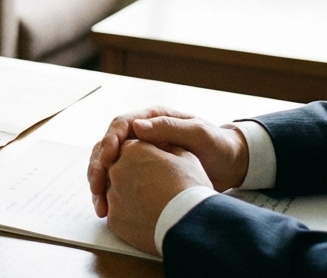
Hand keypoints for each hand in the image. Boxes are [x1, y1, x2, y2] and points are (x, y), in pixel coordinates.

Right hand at [89, 107, 248, 217]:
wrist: (229, 163)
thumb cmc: (217, 144)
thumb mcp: (198, 133)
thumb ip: (170, 127)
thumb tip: (137, 126)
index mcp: (151, 118)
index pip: (120, 125)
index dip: (109, 142)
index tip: (106, 162)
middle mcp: (140, 132)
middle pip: (107, 144)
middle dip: (97, 166)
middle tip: (96, 188)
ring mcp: (138, 151)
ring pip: (107, 163)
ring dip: (98, 182)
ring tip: (100, 204)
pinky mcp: (139, 170)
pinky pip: (117, 178)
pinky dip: (109, 192)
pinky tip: (108, 208)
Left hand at [105, 140, 211, 256]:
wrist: (190, 224)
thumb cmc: (191, 187)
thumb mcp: (184, 157)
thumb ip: (165, 146)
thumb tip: (160, 147)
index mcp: (132, 150)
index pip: (129, 149)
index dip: (144, 159)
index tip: (156, 169)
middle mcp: (116, 170)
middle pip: (119, 169)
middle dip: (132, 176)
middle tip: (154, 189)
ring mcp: (112, 195)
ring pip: (115, 192)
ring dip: (128, 196)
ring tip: (152, 206)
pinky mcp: (113, 219)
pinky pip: (116, 214)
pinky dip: (128, 216)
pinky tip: (146, 219)